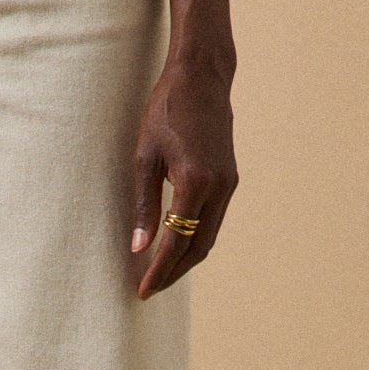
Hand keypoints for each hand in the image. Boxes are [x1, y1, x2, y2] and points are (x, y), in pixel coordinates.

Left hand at [132, 50, 237, 298]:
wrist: (202, 78)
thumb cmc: (166, 110)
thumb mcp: (144, 156)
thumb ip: (143, 205)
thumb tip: (138, 248)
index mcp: (195, 182)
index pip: (176, 242)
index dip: (158, 271)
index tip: (142, 291)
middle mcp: (218, 187)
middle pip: (198, 248)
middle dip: (173, 273)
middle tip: (149, 289)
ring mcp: (229, 183)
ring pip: (209, 237)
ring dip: (186, 260)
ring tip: (160, 274)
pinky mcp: (230, 178)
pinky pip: (213, 220)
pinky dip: (196, 239)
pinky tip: (177, 246)